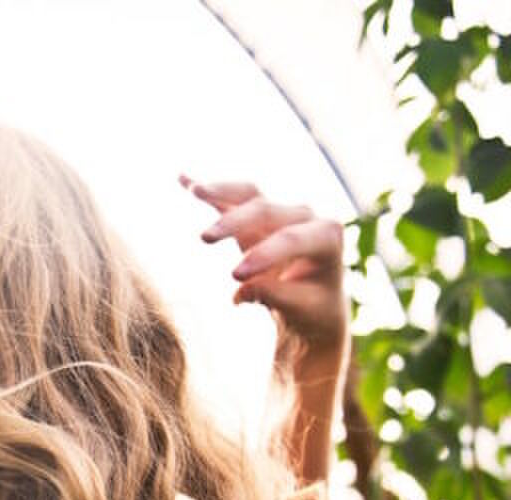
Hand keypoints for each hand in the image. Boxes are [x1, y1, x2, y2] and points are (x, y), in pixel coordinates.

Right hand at [180, 175, 349, 363]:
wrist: (314, 301)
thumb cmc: (312, 307)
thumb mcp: (300, 309)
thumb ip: (275, 296)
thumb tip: (241, 291)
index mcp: (327, 236)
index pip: (291, 238)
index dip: (263, 253)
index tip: (235, 276)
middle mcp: (305, 217)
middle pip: (266, 210)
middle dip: (235, 222)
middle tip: (204, 239)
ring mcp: (281, 212)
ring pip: (249, 195)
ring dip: (221, 191)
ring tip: (194, 191)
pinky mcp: (258, 215)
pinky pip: (233, 199)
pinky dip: (211, 192)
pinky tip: (183, 180)